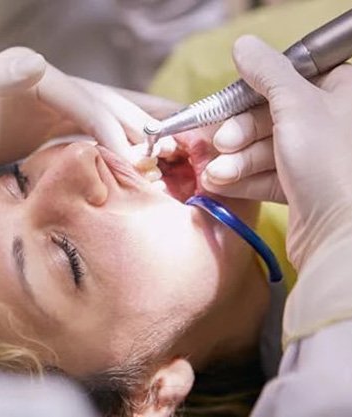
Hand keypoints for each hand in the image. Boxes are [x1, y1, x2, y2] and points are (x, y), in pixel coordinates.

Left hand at [0, 47, 175, 165]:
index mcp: (36, 76)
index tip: (129, 158)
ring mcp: (53, 105)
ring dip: (136, 128)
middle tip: (166, 149)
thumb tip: (35, 63)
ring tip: (173, 139)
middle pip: (104, 102)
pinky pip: (92, 130)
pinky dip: (117, 139)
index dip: (109, 127)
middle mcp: (51, 86)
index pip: (85, 101)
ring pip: (105, 114)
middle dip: (135, 124)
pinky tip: (138, 149)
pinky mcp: (52, 125)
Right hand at [202, 36, 351, 269]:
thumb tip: (244, 45)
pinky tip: (219, 184)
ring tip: (215, 174)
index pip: (285, 81)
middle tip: (221, 144)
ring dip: (234, 161)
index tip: (226, 105)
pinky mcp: (301, 189)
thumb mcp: (295, 105)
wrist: (341, 234)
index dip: (251, 93)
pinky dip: (241, 180)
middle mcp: (328, 123)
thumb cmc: (328, 162)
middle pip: (267, 117)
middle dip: (238, 135)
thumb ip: (267, 73)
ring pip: (262, 150)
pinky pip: (264, 175)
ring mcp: (314, 158)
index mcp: (339, 93)